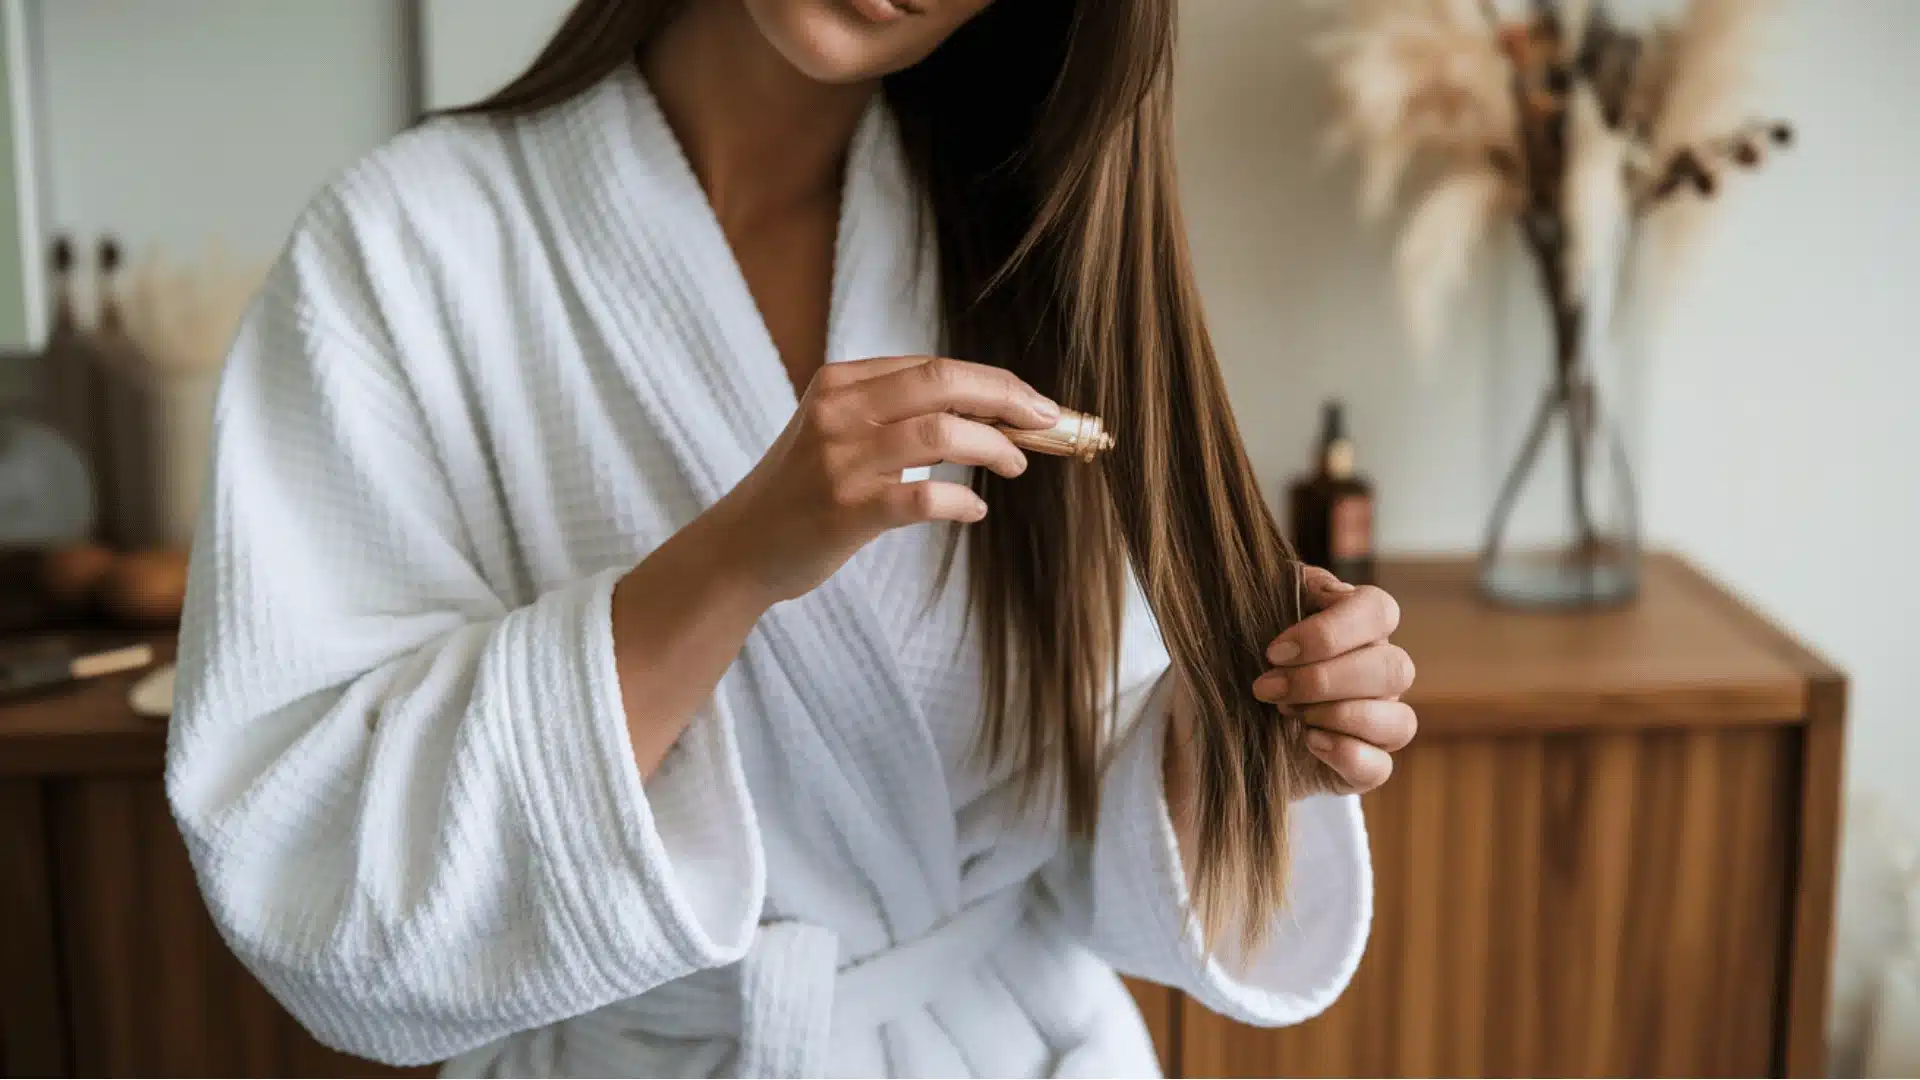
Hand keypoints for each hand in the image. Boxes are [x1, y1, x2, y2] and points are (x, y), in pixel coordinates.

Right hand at [706, 355, 1058, 602]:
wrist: (741, 547)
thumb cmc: (802, 490)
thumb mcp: (835, 429)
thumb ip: (893, 410)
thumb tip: (984, 408)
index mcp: (841, 383)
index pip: (935, 366)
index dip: (995, 383)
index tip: (1031, 404)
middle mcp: (840, 413)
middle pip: (945, 383)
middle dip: (1008, 399)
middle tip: (1045, 423)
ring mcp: (842, 461)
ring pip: (943, 434)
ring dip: (995, 448)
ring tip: (1014, 466)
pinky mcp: (847, 510)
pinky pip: (926, 497)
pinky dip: (963, 502)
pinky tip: (973, 510)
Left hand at [1251, 568, 1415, 794]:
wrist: (1207, 721)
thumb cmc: (1235, 657)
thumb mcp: (1248, 613)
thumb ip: (1280, 588)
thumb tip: (1316, 586)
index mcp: (1355, 624)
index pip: (1378, 610)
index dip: (1332, 632)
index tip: (1274, 651)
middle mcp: (1377, 671)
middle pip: (1394, 668)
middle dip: (1323, 680)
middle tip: (1266, 688)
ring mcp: (1376, 721)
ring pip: (1398, 720)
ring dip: (1337, 716)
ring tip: (1286, 715)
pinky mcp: (1361, 767)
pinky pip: (1380, 767)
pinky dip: (1346, 754)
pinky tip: (1308, 743)